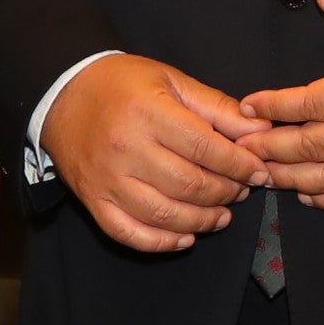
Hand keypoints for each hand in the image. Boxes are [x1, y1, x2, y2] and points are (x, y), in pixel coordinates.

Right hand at [44, 53, 264, 252]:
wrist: (63, 95)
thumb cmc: (122, 85)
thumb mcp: (172, 82)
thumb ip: (217, 108)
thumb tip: (260, 131)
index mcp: (148, 112)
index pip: (204, 148)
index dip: (239, 164)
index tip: (258, 171)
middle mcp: (125, 148)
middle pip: (188, 184)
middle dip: (225, 192)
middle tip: (241, 190)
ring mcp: (107, 179)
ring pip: (163, 214)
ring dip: (202, 221)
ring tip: (222, 215)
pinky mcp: (93, 200)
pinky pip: (129, 233)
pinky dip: (161, 243)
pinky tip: (185, 237)